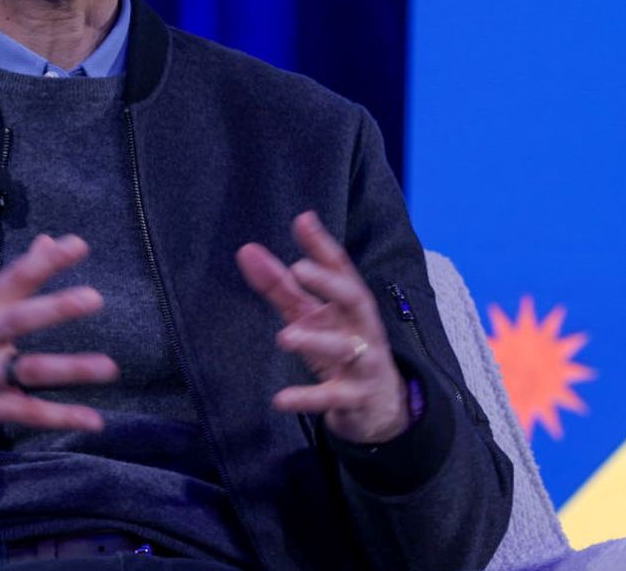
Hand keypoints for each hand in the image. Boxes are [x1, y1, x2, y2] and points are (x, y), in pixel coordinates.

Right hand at [0, 233, 119, 438]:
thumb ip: (13, 279)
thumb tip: (49, 241)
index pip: (12, 279)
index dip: (44, 262)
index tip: (77, 245)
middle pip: (18, 321)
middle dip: (55, 309)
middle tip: (92, 298)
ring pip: (31, 371)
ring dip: (71, 369)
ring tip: (108, 367)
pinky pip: (30, 413)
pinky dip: (63, 417)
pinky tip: (94, 420)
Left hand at [236, 211, 409, 443]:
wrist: (379, 404)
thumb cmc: (341, 347)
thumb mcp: (310, 316)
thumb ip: (280, 286)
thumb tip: (246, 250)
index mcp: (351, 304)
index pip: (341, 268)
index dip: (322, 246)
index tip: (303, 221)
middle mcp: (362, 327)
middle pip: (355, 298)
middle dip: (330, 283)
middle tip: (298, 269)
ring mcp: (364, 362)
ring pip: (345, 348)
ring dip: (316, 341)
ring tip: (285, 337)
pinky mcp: (356, 397)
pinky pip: (333, 397)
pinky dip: (308, 397)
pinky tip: (281, 399)